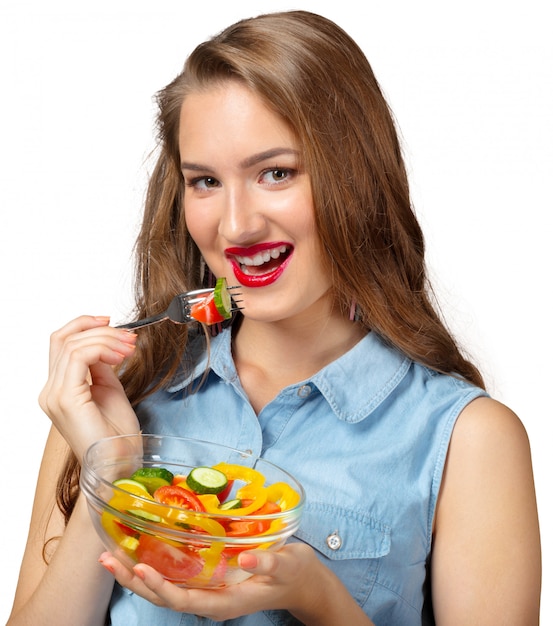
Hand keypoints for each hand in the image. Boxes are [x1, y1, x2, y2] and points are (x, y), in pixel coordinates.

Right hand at [39, 315, 139, 461]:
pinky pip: (78, 358)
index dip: (84, 326)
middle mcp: (51, 392)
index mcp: (59, 389)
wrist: (120, 464)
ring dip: (106, 339)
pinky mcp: (66, 399)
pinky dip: (102, 348)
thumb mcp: (110, 390)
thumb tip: (104, 343)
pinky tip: (120, 356)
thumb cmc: (117, 436)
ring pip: (72, 345)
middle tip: (129, 337)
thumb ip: (101, 367)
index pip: (61, 344)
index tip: (112, 322)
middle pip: (64, 339)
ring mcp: (55, 396)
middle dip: (100, 330)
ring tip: (129, 347)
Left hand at [99, 543, 326, 620]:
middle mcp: (210, 599)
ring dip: (137, 574)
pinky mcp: (208, 580)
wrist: (299, 581)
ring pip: (165, 589)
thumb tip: (244, 560)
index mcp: (224, 602)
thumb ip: (267, 564)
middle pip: (164, 596)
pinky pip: (175, 578)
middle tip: (108, 558)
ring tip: (112, 556)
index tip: (139, 568)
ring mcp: (207, 591)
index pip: (183, 600)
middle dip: (134, 580)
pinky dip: (154, 566)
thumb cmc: (293, 573)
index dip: (159, 586)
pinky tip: (142, 550)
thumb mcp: (286, 565)